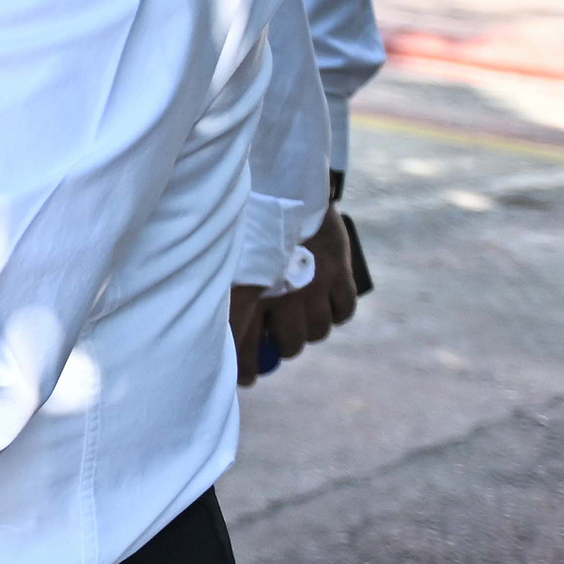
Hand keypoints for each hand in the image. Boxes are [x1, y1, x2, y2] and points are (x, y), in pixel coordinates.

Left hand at [232, 209, 369, 384]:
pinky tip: (327, 307)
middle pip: (289, 345)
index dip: (246, 369)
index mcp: (244, 291)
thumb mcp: (223, 256)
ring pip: (318, 332)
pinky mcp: (339, 270)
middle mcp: (280, 293)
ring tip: (300, 319)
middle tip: (278, 340)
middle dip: (282, 348)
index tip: (247, 380)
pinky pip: (345, 311)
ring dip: (308, 331)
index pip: (243, 346)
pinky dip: (337, 313)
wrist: (278, 182)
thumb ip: (224, 293)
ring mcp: (313, 284)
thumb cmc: (243, 220)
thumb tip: (218, 333)